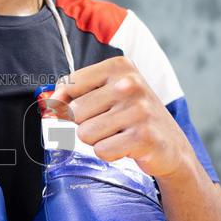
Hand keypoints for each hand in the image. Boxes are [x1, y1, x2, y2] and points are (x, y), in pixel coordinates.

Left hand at [49, 57, 193, 179]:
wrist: (170, 145)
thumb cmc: (132, 117)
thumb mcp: (108, 94)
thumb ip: (76, 94)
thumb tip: (49, 105)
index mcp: (118, 66)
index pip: (69, 84)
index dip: (63, 103)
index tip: (74, 111)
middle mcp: (129, 83)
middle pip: (75, 112)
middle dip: (85, 125)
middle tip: (109, 125)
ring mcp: (139, 109)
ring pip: (85, 133)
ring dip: (98, 140)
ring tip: (118, 135)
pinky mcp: (143, 136)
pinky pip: (102, 150)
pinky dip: (110, 153)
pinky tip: (127, 146)